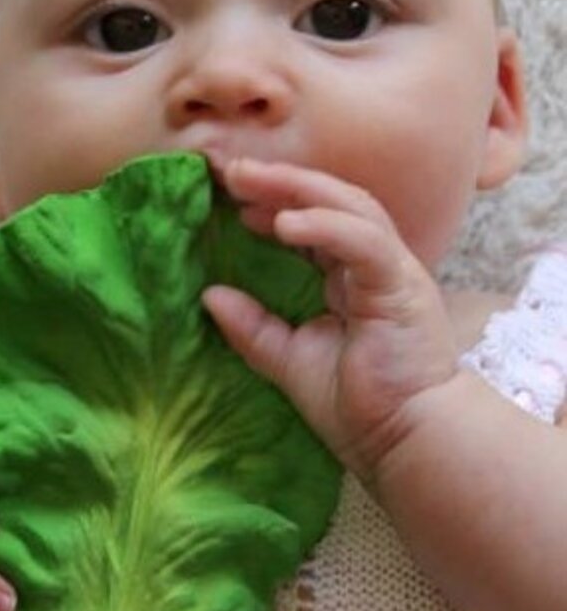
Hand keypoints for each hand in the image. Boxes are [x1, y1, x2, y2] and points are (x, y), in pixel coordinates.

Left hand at [202, 158, 459, 481]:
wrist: (401, 439)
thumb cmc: (355, 406)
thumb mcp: (287, 359)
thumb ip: (251, 327)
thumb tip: (209, 296)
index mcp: (350, 280)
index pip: (313, 227)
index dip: (273, 206)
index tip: (231, 201)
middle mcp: (373, 266)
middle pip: (330, 203)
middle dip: (280, 182)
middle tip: (232, 170)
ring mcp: (391, 271)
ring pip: (350, 207)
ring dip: (298, 189)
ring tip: (249, 180)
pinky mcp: (400, 286)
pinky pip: (364, 242)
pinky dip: (325, 226)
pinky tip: (284, 222)